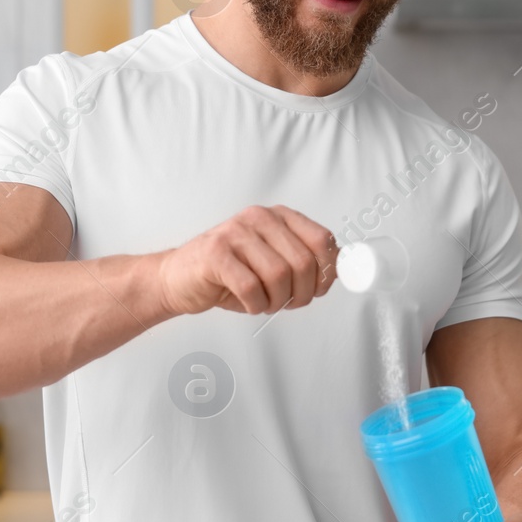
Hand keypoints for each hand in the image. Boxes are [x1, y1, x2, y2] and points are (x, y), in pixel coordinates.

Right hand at [155, 205, 338, 316]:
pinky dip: (256, 305)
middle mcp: (258, 218)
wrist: (178, 279)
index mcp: (278, 216)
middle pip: (303, 262)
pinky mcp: (216, 254)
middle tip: (288, 303)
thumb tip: (343, 270)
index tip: (318, 289)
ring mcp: (235, 233)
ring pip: (279, 275)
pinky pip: (252, 287)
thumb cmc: (229, 274)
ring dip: (277, 301)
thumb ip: (304, 261)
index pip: (322, 240)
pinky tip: (249, 304)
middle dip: (302, 293)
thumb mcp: (272, 261)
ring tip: (265, 303)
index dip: (327, 272)